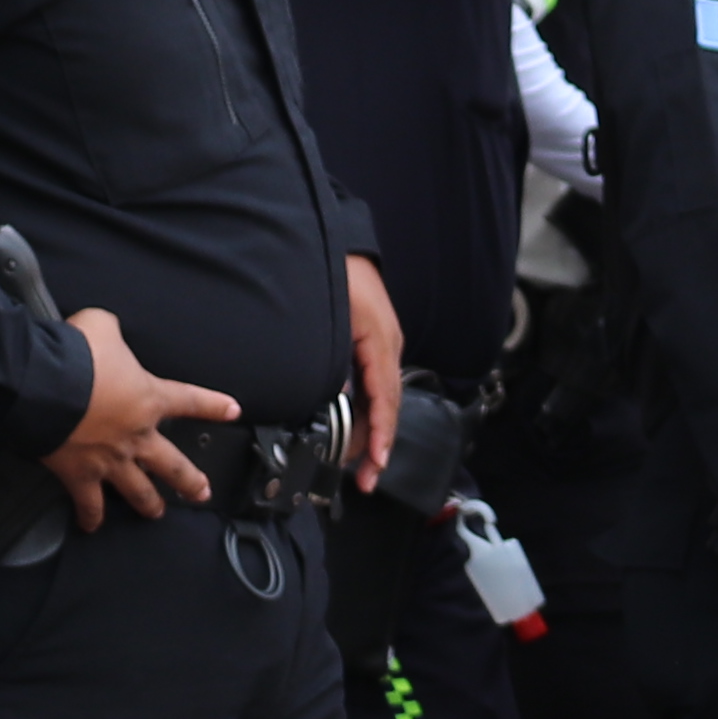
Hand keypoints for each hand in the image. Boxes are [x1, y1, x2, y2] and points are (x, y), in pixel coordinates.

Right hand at [44, 308, 235, 526]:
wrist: (43, 385)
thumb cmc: (74, 354)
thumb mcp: (100, 326)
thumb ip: (111, 331)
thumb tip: (105, 331)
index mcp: (149, 398)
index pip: (191, 401)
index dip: (213, 406)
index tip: (233, 412)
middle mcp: (137, 435)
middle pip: (173, 465)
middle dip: (190, 481)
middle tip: (202, 491)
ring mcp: (111, 460)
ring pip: (140, 491)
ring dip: (150, 504)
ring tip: (157, 513)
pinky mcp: (80, 475)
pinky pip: (88, 503)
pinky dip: (90, 516)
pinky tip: (91, 526)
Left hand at [342, 253, 404, 493]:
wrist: (333, 239)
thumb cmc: (330, 270)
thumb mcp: (330, 317)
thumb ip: (332, 360)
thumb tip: (333, 399)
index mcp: (381, 342)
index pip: (385, 399)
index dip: (381, 436)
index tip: (375, 464)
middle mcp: (387, 346)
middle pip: (387, 406)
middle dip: (377, 445)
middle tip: (363, 478)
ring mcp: (382, 345)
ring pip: (381, 398)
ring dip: (371, 432)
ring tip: (358, 464)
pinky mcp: (371, 343)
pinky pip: (374, 384)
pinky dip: (367, 411)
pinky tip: (355, 428)